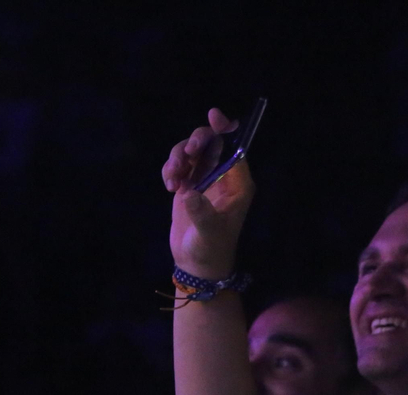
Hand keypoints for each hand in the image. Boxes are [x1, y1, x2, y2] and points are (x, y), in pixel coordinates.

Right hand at [162, 107, 251, 276]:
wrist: (196, 264)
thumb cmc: (211, 250)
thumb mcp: (209, 232)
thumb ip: (201, 212)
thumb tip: (190, 194)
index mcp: (238, 184)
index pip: (236, 148)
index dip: (226, 129)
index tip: (214, 117)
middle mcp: (223, 178)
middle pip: (211, 143)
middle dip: (196, 142)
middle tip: (185, 156)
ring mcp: (204, 180)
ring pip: (191, 151)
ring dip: (178, 158)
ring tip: (173, 180)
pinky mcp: (188, 185)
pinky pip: (178, 164)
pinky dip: (171, 169)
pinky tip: (169, 186)